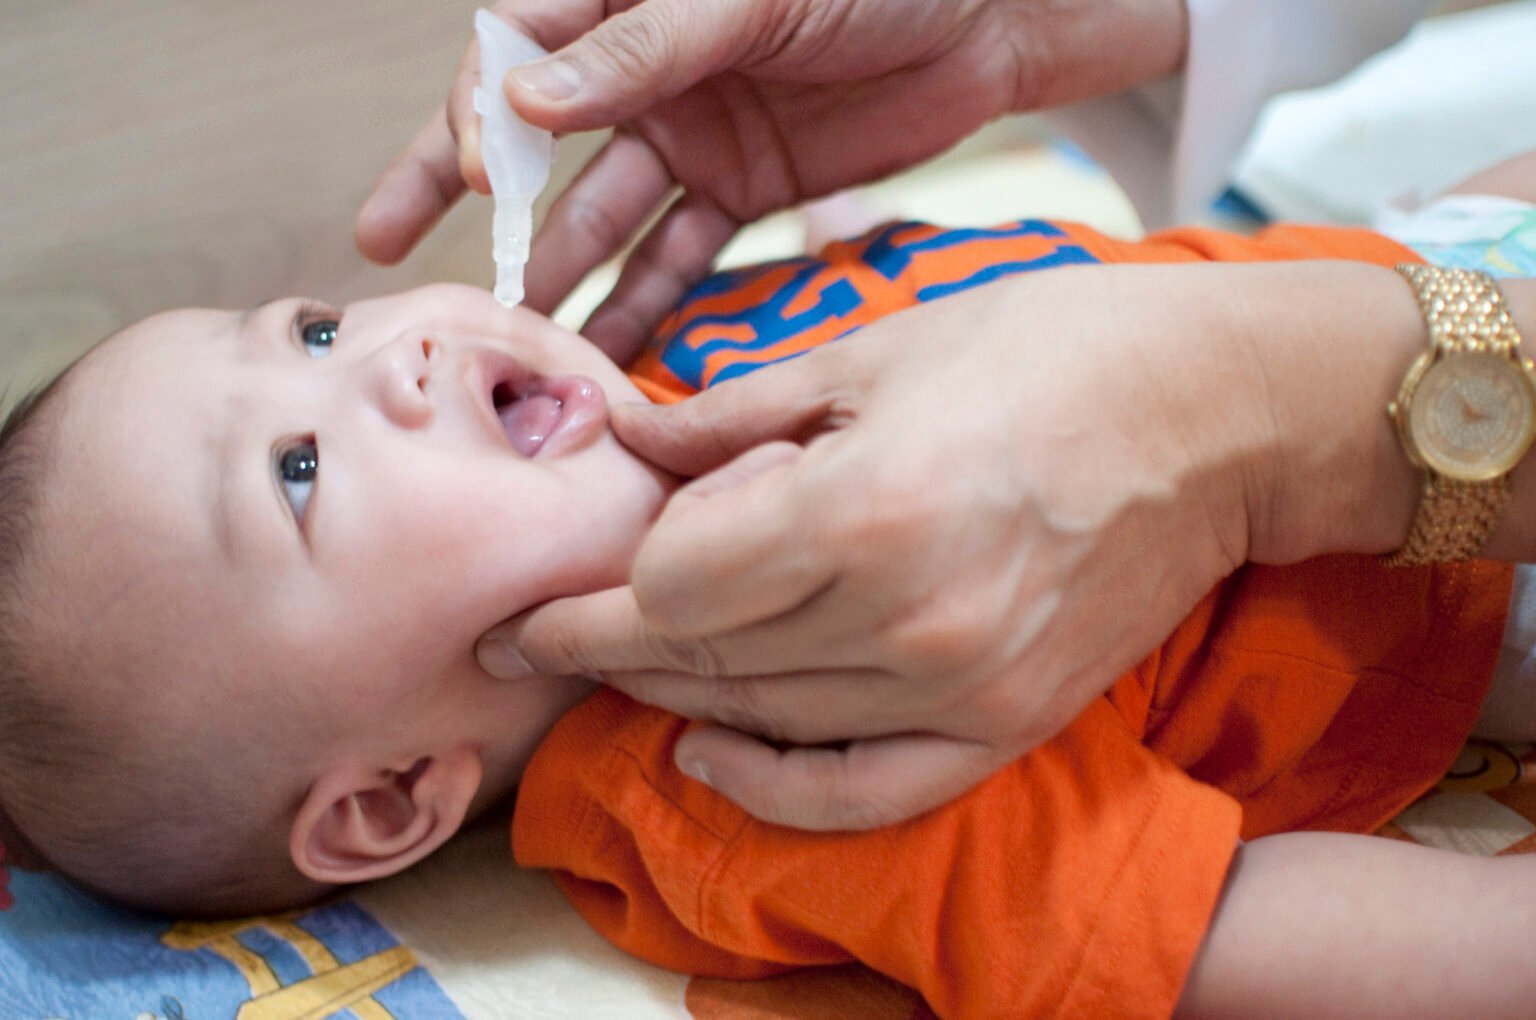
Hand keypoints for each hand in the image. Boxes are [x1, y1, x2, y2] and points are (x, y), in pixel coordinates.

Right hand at [355, 0, 1186, 361]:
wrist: (990, 19)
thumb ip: (639, 49)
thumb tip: (522, 101)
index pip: (515, 50)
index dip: (480, 114)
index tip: (479, 178)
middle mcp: (645, 74)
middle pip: (534, 143)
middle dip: (467, 195)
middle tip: (394, 250)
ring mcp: (694, 138)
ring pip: (606, 216)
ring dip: (563, 275)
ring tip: (520, 340)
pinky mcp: (746, 194)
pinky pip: (682, 256)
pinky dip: (649, 304)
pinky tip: (612, 353)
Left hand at [478, 263, 1323, 829]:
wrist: (1214, 413)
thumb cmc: (1050, 350)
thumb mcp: (874, 349)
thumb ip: (736, 415)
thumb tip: (631, 442)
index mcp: (861, 506)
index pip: (669, 587)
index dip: (584, 599)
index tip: (527, 604)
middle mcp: (904, 616)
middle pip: (701, 659)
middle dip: (600, 652)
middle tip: (534, 640)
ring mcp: (961, 684)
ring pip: (764, 718)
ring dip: (669, 698)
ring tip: (612, 669)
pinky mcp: (1007, 721)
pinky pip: (864, 786)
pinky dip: (774, 787)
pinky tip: (708, 756)